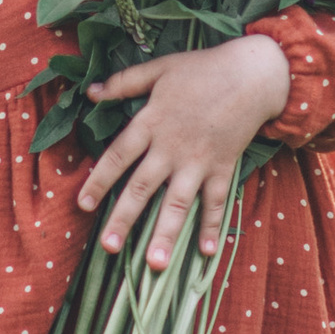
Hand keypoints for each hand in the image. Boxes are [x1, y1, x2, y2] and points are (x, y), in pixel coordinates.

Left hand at [79, 36, 290, 265]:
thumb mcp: (159, 69)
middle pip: (142, 187)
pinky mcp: (222, 168)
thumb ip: (124, 83)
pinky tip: (207, 254)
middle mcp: (171, 147)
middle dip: (124, 218)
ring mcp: (198, 161)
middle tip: (107, 247)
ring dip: (165, 234)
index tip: (82, 204)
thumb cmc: (203, 69)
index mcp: (151, 122)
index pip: (118, 156)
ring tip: (153, 265)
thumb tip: (91, 91)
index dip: (99, 180)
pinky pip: (216, 203)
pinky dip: (212, 227)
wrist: (252, 74)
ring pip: (177, 203)